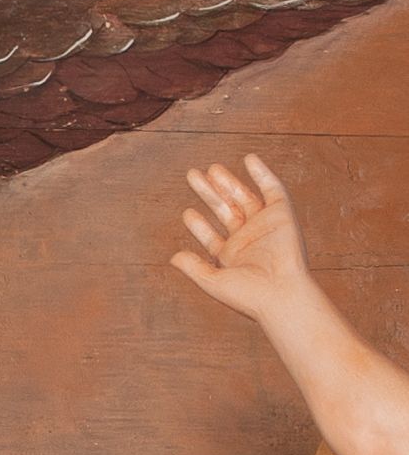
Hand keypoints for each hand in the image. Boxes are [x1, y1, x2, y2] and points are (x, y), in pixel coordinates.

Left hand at [173, 156, 310, 320]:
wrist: (280, 293)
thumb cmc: (247, 295)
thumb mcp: (212, 281)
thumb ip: (193, 267)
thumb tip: (172, 257)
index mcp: (231, 256)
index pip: (211, 236)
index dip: (198, 225)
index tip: (187, 213)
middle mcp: (247, 239)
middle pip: (224, 210)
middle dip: (208, 193)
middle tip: (192, 174)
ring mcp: (265, 225)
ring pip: (243, 197)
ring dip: (227, 183)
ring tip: (211, 169)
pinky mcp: (283, 214)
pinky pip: (273, 189)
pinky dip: (262, 173)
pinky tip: (249, 159)